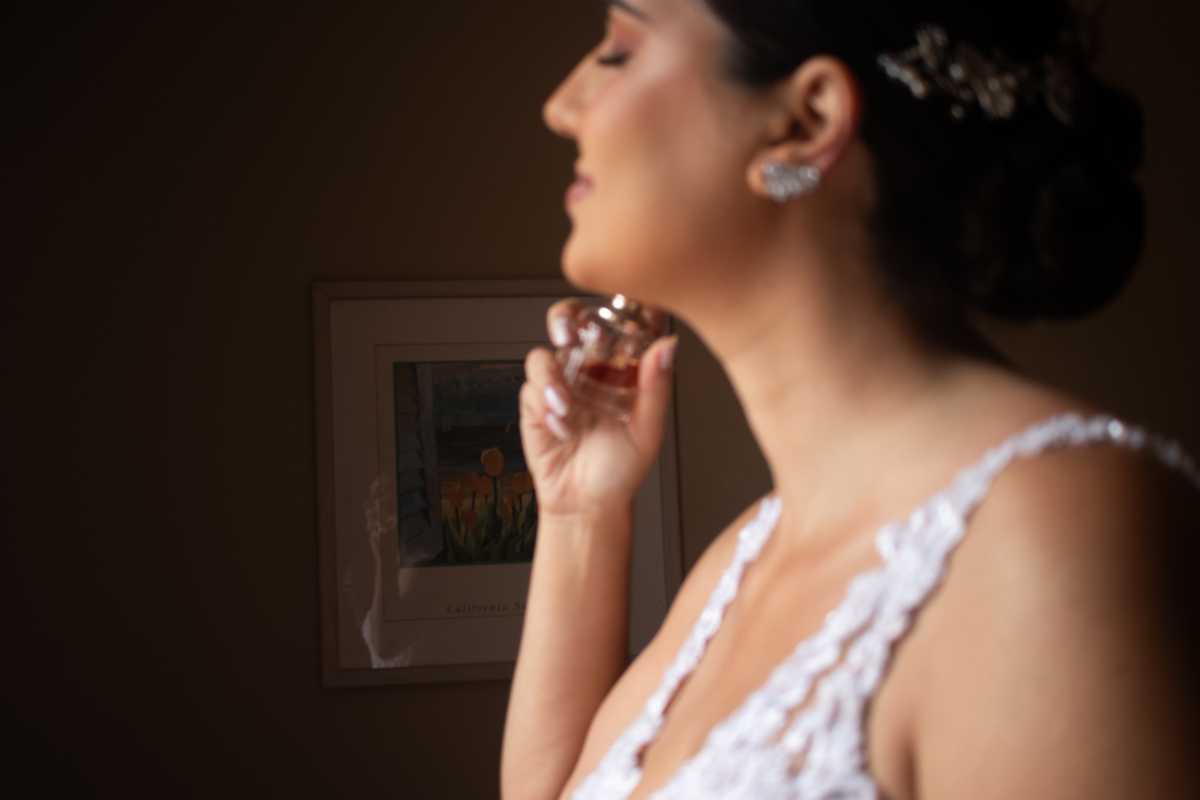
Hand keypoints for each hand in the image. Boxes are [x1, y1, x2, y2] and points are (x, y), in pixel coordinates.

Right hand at [519, 299, 676, 517]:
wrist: (587, 504)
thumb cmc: (621, 468)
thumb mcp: (648, 429)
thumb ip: (656, 387)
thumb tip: (667, 344)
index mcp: (622, 368)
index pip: (621, 322)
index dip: (622, 304)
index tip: (624, 300)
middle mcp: (589, 369)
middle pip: (572, 321)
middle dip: (565, 318)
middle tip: (569, 332)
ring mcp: (560, 383)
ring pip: (543, 352)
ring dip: (550, 375)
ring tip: (565, 407)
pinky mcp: (536, 403)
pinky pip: (530, 388)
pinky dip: (544, 405)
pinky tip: (561, 428)